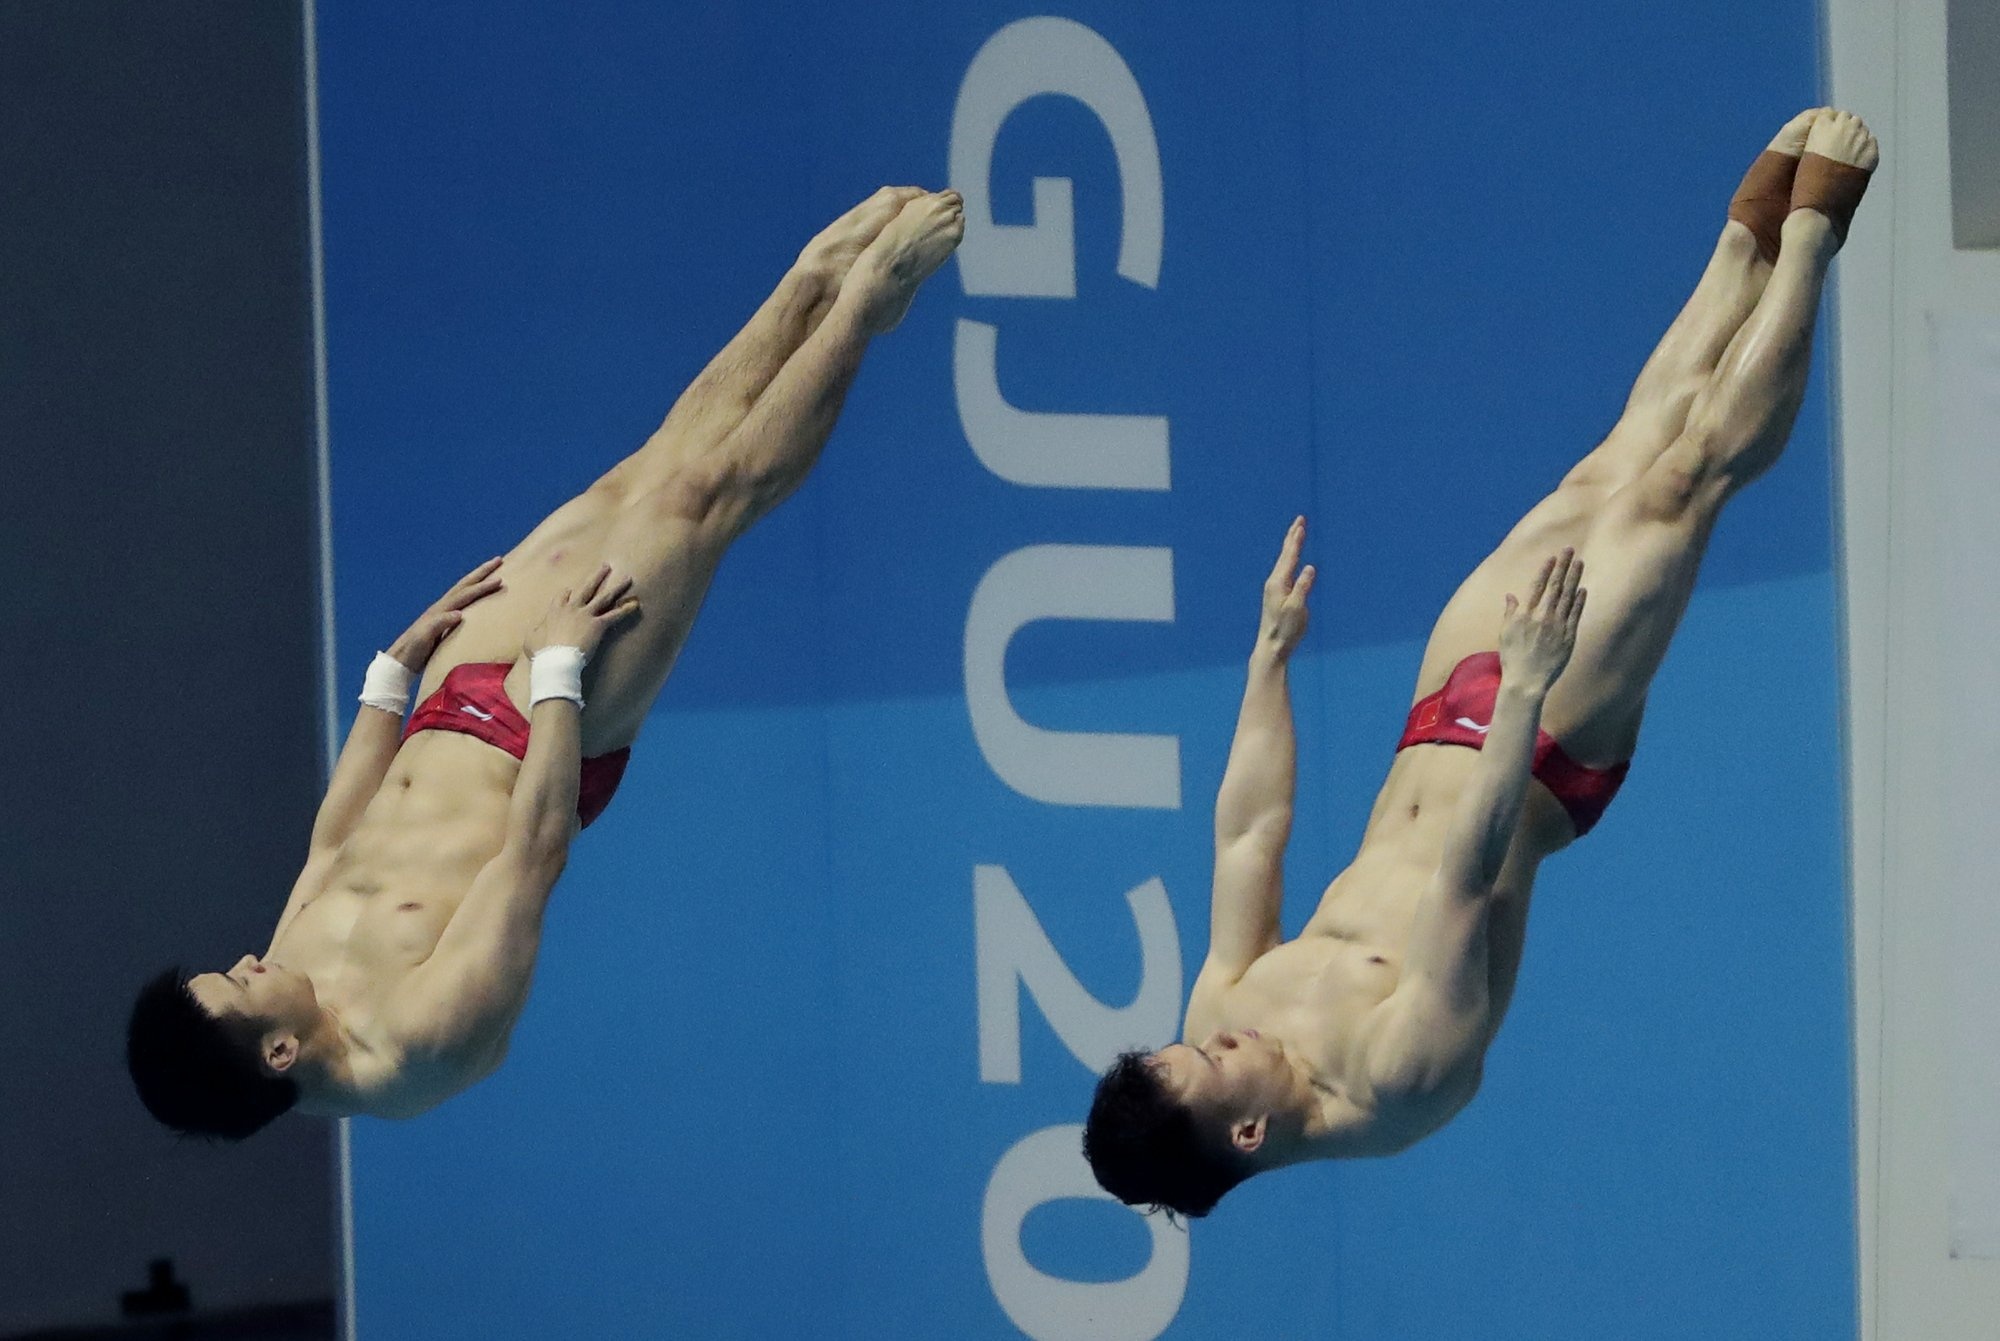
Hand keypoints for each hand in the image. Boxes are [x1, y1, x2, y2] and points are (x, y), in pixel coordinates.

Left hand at [386, 557, 505, 670]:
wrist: (401, 659)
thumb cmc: (413, 650)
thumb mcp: (424, 637)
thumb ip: (439, 624)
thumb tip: (459, 614)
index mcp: (441, 610)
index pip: (465, 594)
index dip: (482, 587)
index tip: (500, 579)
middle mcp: (442, 606)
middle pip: (464, 585)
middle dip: (482, 572)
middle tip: (498, 560)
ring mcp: (442, 612)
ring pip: (462, 590)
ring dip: (477, 579)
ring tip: (491, 572)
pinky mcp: (443, 621)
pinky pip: (461, 601)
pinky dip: (471, 593)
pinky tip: (477, 596)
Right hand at [524, 565, 640, 658]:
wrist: (556, 659)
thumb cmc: (542, 652)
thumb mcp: (531, 639)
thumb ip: (536, 630)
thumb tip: (536, 630)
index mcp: (555, 610)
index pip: (564, 595)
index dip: (569, 593)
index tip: (571, 591)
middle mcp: (572, 608)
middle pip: (586, 588)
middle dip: (597, 576)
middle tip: (606, 566)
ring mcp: (586, 614)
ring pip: (604, 597)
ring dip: (617, 587)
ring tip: (627, 578)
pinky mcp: (598, 625)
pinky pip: (615, 615)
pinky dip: (626, 609)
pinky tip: (636, 604)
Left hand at [1258, 516, 1314, 660]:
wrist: (1272, 646)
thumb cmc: (1285, 629)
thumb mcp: (1297, 609)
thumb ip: (1303, 588)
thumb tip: (1309, 568)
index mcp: (1278, 582)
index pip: (1289, 556)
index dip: (1296, 539)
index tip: (1301, 524)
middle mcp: (1275, 582)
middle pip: (1285, 554)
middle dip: (1293, 536)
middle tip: (1299, 520)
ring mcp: (1275, 588)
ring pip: (1284, 561)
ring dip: (1291, 546)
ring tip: (1296, 533)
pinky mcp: (1277, 595)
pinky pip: (1285, 570)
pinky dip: (1290, 559)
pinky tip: (1292, 560)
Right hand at [1498, 549, 1585, 696]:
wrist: (1526, 681)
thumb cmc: (1513, 658)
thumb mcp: (1505, 633)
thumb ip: (1509, 612)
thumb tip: (1511, 595)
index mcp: (1525, 615)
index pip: (1537, 586)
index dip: (1545, 570)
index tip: (1552, 556)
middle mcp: (1542, 617)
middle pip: (1555, 586)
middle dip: (1562, 566)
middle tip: (1569, 549)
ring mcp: (1557, 626)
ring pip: (1567, 596)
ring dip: (1574, 578)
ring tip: (1579, 562)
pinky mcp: (1568, 637)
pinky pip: (1575, 614)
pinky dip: (1579, 601)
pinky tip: (1583, 589)